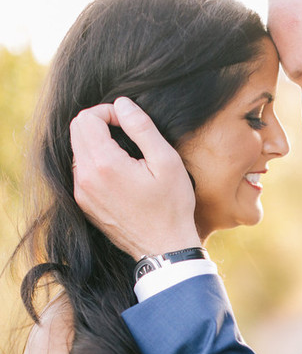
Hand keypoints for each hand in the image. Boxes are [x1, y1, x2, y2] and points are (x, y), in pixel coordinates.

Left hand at [70, 98, 200, 257]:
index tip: (129, 124)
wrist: (165, 249)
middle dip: (100, 124)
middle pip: (76, 131)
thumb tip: (122, 104)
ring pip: (78, 151)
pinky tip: (120, 174)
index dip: (109, 112)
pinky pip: (81, 172)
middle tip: (128, 135)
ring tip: (127, 156)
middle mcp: (86, 179)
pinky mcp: (85, 205)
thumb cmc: (171, 206)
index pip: (87, 118)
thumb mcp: (166, 161)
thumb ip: (142, 127)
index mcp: (104, 165)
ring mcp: (82, 194)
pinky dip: (96, 164)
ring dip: (98, 144)